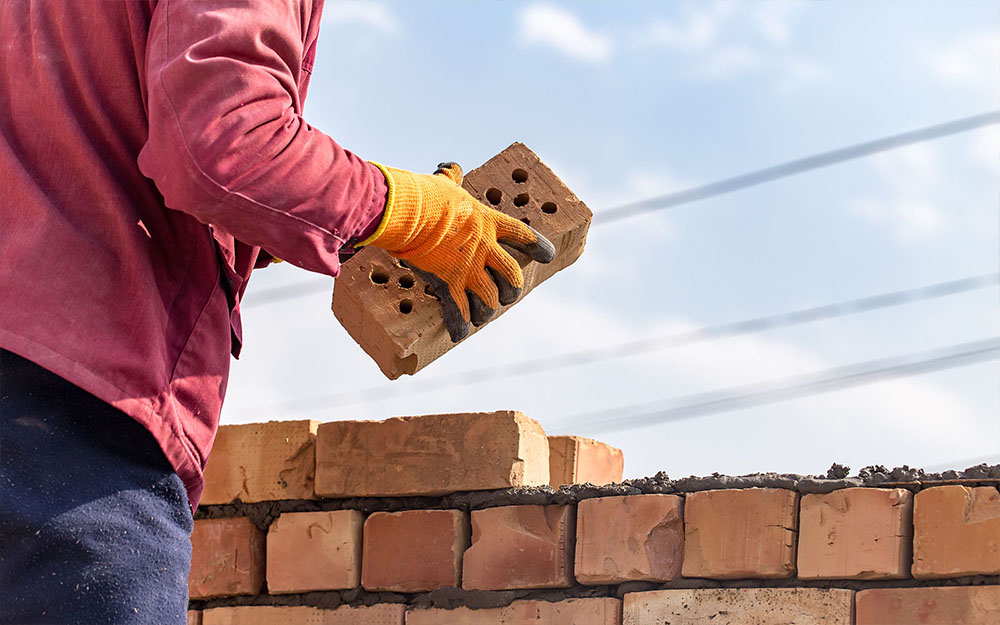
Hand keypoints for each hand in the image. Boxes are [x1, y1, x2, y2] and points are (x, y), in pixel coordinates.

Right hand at [358, 162, 554, 341]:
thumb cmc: (426, 194)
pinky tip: (460, 335)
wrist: (409, 213)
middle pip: (512, 276)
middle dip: (511, 290)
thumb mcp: (445, 183)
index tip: (548, 256)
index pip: (523, 236)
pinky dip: (460, 326)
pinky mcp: (449, 285)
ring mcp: (468, 270)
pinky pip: (459, 312)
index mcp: (488, 223)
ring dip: (487, 310)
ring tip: (481, 317)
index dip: (538, 246)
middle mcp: (484, 250)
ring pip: (490, 300)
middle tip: (506, 296)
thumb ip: (451, 177)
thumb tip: (450, 166)